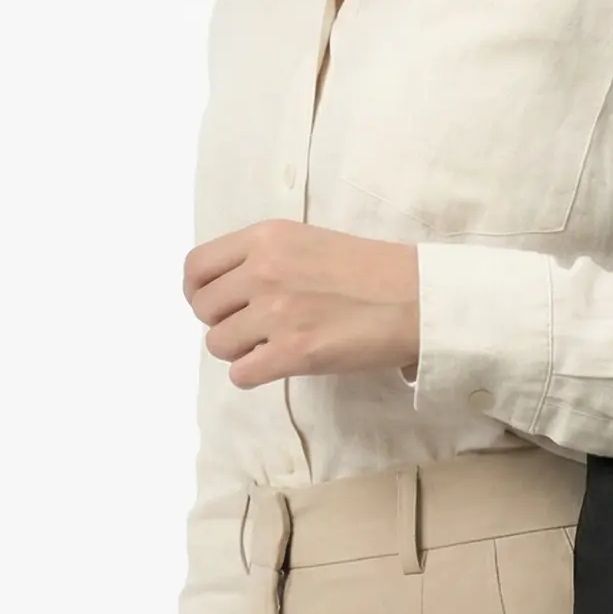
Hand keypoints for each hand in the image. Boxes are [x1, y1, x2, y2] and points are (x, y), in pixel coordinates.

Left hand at [184, 220, 420, 387]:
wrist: (416, 298)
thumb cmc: (372, 271)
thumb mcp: (309, 241)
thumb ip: (267, 258)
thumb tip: (231, 290)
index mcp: (265, 238)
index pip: (196, 267)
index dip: (198, 290)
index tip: (215, 304)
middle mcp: (263, 271)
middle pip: (204, 308)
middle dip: (221, 322)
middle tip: (251, 328)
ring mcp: (276, 313)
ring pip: (218, 344)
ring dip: (239, 351)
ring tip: (269, 347)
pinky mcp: (292, 353)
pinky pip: (241, 374)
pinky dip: (252, 375)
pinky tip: (275, 366)